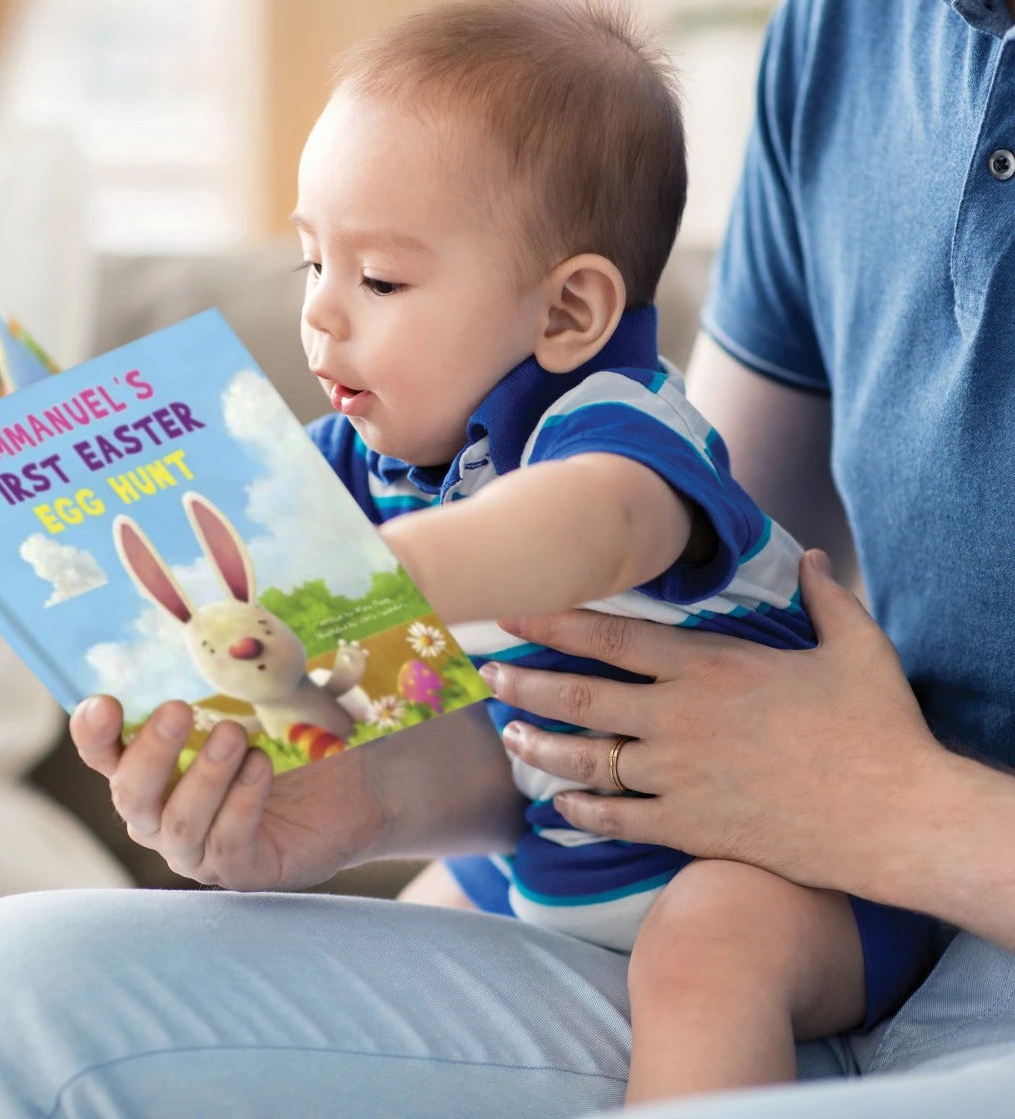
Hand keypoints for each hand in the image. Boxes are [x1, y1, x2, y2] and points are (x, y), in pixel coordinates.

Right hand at [69, 696, 382, 890]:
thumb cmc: (298, 738)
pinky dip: (242, 800)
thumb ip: (230, 677)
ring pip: (179, 823)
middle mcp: (163, 816)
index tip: (103, 703)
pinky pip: (228, 842)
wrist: (360, 786)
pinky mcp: (242, 871)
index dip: (93, 735)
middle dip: (151, 752)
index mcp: (155, 772)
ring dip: (204, 775)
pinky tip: (261, 766)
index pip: (105, 757)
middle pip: (132, 795)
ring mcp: (200, 850)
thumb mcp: (262, 701)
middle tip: (177, 709)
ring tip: (233, 734)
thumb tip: (227, 631)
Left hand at [484, 550, 947, 899]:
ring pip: (588, 760)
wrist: (894, 817)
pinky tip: (559, 806)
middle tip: (490, 676)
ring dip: (541, 748)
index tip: (512, 613)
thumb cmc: (876, 729)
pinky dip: (584, 811)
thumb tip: (812, 557)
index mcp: (709, 668)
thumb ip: (824, 596)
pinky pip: (621, 817)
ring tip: (509, 738)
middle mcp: (680, 718)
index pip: (611, 637)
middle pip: (582, 698)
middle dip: (527, 684)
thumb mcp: (857, 646)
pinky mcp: (691, 827)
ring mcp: (680, 776)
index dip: (554, 622)